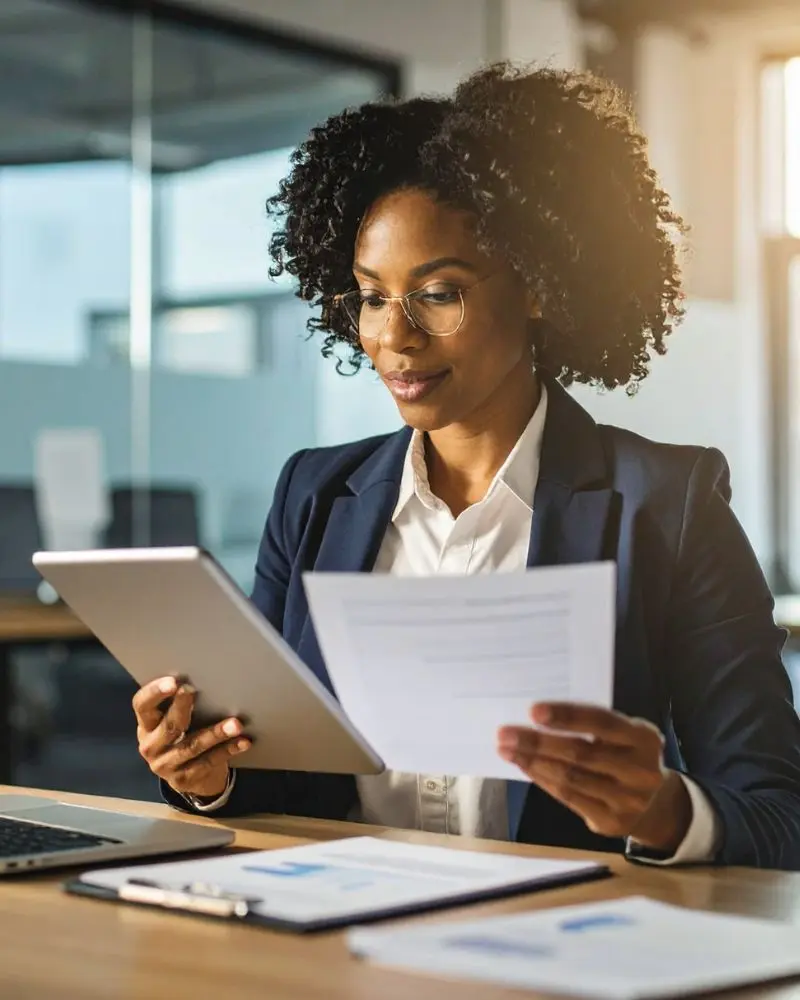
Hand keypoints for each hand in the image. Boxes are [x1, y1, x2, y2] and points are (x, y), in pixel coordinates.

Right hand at [133, 676, 249, 800]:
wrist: (189, 776)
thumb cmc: (183, 735)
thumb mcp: (172, 721)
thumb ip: (178, 704)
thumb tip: (205, 676)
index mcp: (146, 725)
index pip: (142, 705)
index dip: (154, 693)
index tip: (173, 682)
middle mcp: (151, 746)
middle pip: (169, 725)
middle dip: (182, 707)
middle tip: (194, 691)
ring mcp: (166, 765)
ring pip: (192, 746)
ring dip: (216, 733)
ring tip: (235, 724)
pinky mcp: (184, 779)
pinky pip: (209, 761)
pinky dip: (228, 750)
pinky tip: (243, 741)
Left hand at [497, 703, 691, 851]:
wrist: (658, 806)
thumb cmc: (628, 755)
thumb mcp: (624, 734)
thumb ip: (593, 724)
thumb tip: (539, 715)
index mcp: (643, 738)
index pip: (601, 722)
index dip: (567, 716)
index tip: (533, 710)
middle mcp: (639, 770)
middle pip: (580, 753)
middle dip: (538, 742)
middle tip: (505, 732)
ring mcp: (627, 799)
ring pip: (570, 777)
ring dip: (533, 761)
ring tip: (506, 748)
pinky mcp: (611, 821)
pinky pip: (568, 797)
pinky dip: (542, 779)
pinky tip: (524, 765)